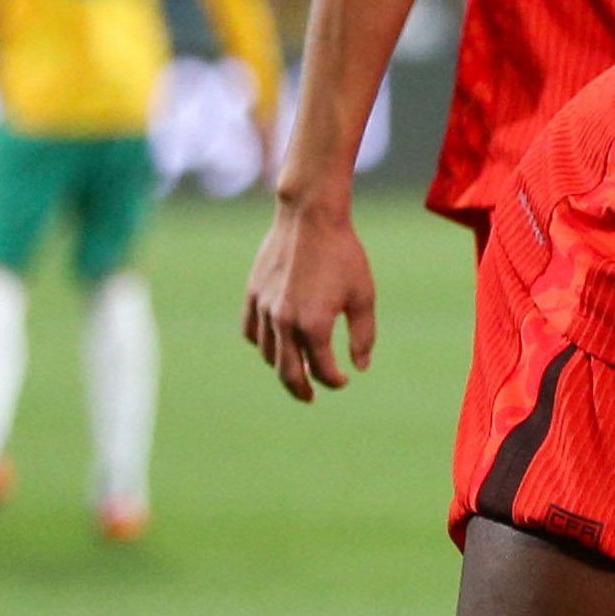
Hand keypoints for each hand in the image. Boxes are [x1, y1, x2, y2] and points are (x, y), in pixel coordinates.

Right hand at [243, 195, 379, 399]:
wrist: (310, 218)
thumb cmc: (344, 256)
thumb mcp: (363, 297)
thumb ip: (363, 336)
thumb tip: (361, 367)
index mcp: (314, 326)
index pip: (322, 369)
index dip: (334, 380)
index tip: (344, 381)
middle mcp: (283, 322)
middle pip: (287, 372)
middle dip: (301, 389)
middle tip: (311, 396)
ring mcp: (264, 308)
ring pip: (267, 353)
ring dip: (281, 367)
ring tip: (295, 371)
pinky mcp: (253, 294)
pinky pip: (250, 331)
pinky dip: (260, 343)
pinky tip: (272, 345)